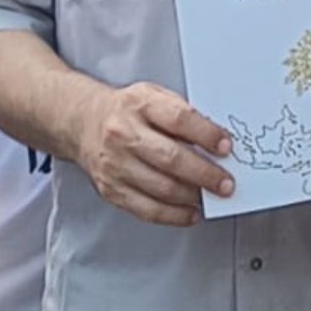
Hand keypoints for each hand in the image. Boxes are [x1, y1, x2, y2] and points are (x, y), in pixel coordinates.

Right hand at [73, 82, 233, 227]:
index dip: (206, 134)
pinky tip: (191, 212)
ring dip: (192, 195)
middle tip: (226, 183)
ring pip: (161, 187)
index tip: (226, 146)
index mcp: (140, 104)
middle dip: (205, 174)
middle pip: (171, 158)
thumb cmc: (128, 110)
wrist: (83, 123)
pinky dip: (174, 215)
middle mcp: (124, 134)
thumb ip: (183, 113)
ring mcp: (115, 164)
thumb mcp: (155, 96)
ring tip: (212, 196)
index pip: (179, 119)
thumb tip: (217, 141)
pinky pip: (146, 209)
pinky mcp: (111, 190)